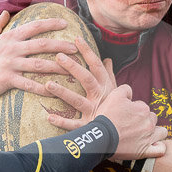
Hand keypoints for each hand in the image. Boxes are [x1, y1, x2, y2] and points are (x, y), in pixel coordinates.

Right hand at [0, 11, 77, 101]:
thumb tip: (5, 12)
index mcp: (9, 38)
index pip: (33, 27)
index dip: (50, 24)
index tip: (65, 23)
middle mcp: (11, 49)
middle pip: (40, 45)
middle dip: (60, 45)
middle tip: (76, 48)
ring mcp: (9, 64)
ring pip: (38, 65)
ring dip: (56, 67)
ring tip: (71, 69)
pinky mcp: (7, 80)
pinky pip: (28, 84)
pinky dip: (41, 88)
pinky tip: (53, 91)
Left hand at [42, 43, 165, 161]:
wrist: (124, 132)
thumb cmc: (117, 109)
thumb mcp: (116, 91)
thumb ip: (109, 75)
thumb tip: (107, 59)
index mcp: (106, 87)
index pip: (97, 66)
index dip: (88, 52)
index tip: (77, 39)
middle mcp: (100, 97)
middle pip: (86, 79)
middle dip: (73, 67)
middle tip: (58, 56)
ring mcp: (94, 112)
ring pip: (77, 100)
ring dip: (62, 92)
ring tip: (48, 84)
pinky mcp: (89, 126)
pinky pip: (74, 125)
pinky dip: (62, 122)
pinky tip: (49, 117)